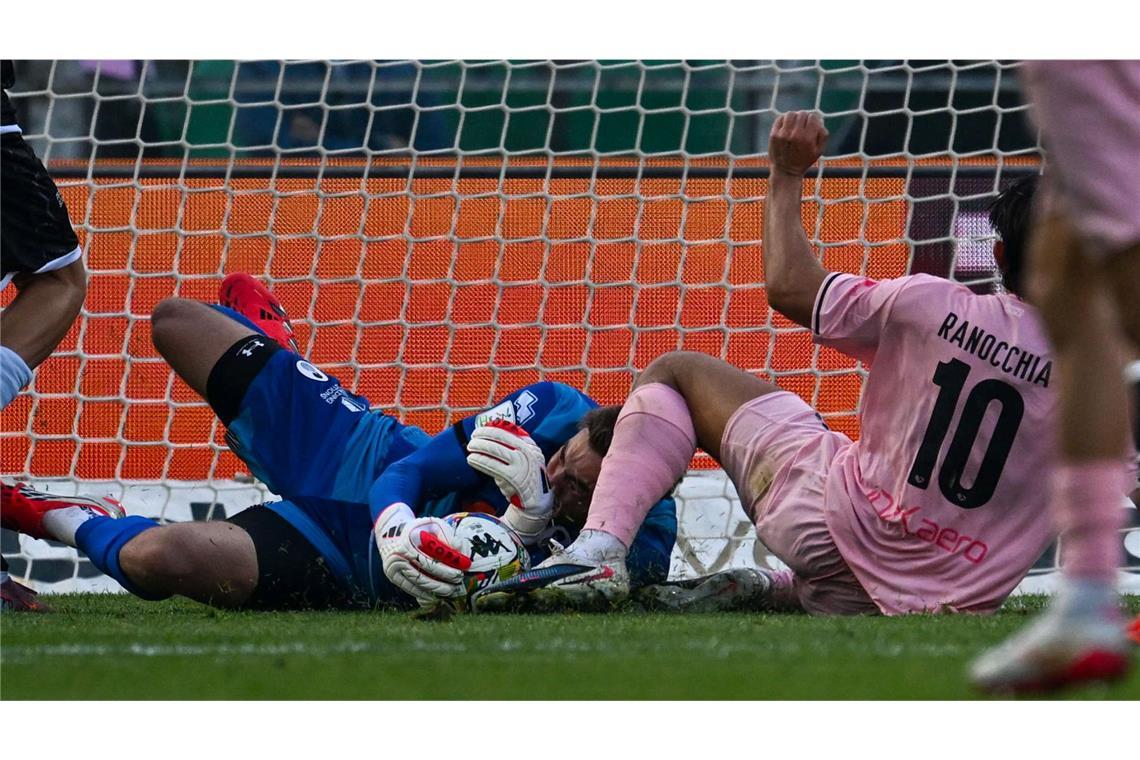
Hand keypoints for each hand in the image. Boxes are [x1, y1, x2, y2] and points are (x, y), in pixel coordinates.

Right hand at [374, 503, 466, 605]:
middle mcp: (397, 557)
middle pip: (424, 576)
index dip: (447, 569)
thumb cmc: (418, 529)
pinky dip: (424, 594)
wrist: (391, 532)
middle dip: (443, 582)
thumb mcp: (432, 525)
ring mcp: (393, 569)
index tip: (461, 572)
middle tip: (458, 584)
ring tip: (451, 591)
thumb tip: (459, 548)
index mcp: (407, 543)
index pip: (430, 562)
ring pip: (418, 584)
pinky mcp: (393, 577)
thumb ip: (446, 535)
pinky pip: (410, 589)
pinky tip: (437, 596)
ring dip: (436, 590)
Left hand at [465, 419, 553, 543]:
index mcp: (530, 445)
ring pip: (495, 450)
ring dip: (479, 446)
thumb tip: (491, 433)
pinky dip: (480, 460)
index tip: (480, 430)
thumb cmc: (527, 476)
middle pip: (500, 438)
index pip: (508, 431)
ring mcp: (521, 464)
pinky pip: (492, 465)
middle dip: (483, 435)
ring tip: (470, 447)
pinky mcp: (513, 477)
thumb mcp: (527, 457)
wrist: (537, 500)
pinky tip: (472, 459)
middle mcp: (527, 452)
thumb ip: (515, 446)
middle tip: (473, 437)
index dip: (491, 429)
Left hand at [769, 111, 827, 177]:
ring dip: (794, 117)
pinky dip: (784, 120)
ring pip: (790, 114)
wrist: (786, 172)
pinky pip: (780, 119)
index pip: (813, 117)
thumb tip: (819, 120)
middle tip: (803, 126)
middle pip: (802, 114)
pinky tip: (787, 126)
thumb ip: (823, 134)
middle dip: (804, 118)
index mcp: (807, 138)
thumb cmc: (804, 161)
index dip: (814, 120)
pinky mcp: (774, 135)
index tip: (812, 125)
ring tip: (795, 124)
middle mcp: (795, 135)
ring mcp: (783, 134)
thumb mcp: (819, 151)